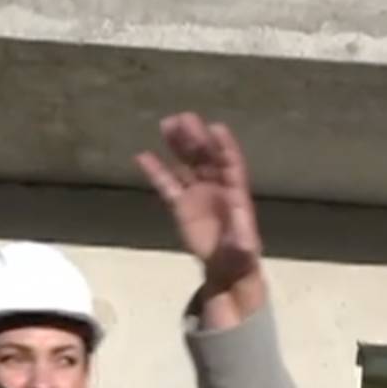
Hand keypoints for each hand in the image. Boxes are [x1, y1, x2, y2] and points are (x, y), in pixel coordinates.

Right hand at [135, 113, 266, 301]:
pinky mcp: (181, 205)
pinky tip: (143, 156)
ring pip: (187, 164)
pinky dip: (156, 170)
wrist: (225, 269)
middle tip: (183, 118)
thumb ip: (242, 239)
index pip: (230, 163)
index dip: (224, 146)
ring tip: (166, 124)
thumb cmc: (240, 258)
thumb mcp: (244, 250)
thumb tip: (242, 231)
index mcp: (236, 193)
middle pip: (206, 157)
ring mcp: (198, 194)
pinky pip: (167, 184)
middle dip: (196, 138)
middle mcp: (217, 187)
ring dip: (178, 144)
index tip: (215, 128)